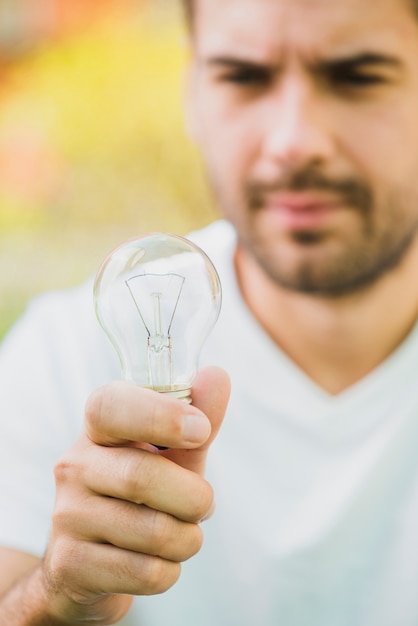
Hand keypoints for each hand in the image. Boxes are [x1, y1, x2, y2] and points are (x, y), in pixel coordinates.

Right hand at [41, 366, 229, 624]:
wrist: (91, 561)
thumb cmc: (142, 493)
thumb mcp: (172, 453)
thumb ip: (198, 416)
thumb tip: (217, 375)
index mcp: (98, 428)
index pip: (111, 406)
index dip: (160, 415)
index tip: (200, 430)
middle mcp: (74, 464)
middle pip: (142, 477)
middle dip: (194, 498)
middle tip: (204, 504)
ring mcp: (67, 515)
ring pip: (153, 531)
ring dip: (188, 539)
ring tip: (181, 534)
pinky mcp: (70, 563)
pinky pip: (146, 572)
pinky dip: (170, 570)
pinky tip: (156, 561)